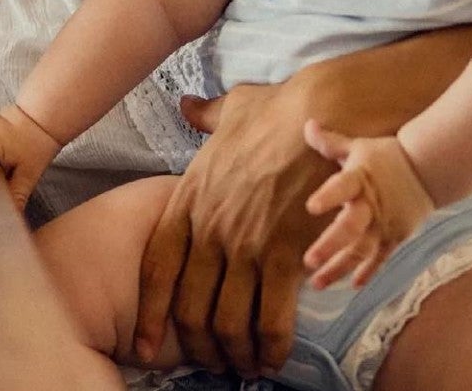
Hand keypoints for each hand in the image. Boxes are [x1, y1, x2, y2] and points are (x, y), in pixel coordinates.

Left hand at [134, 87, 328, 378]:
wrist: (323, 111)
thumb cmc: (278, 110)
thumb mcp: (229, 110)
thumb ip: (204, 117)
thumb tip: (188, 106)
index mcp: (188, 199)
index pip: (156, 268)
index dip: (151, 313)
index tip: (148, 345)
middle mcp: (210, 228)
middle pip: (189, 306)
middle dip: (198, 345)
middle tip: (212, 363)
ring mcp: (245, 243)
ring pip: (227, 319)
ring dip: (235, 352)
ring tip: (244, 367)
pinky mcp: (285, 253)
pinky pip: (272, 316)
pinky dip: (271, 345)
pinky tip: (274, 357)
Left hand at [301, 122, 434, 289]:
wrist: (430, 169)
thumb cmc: (387, 156)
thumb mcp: (358, 146)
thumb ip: (330, 142)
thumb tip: (307, 124)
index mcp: (360, 179)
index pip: (342, 186)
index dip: (328, 196)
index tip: (310, 207)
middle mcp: (371, 205)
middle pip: (350, 228)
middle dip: (330, 246)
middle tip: (309, 261)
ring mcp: (384, 224)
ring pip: (361, 250)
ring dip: (339, 267)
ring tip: (317, 283)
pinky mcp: (395, 236)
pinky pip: (381, 258)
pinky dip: (368, 272)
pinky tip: (352, 285)